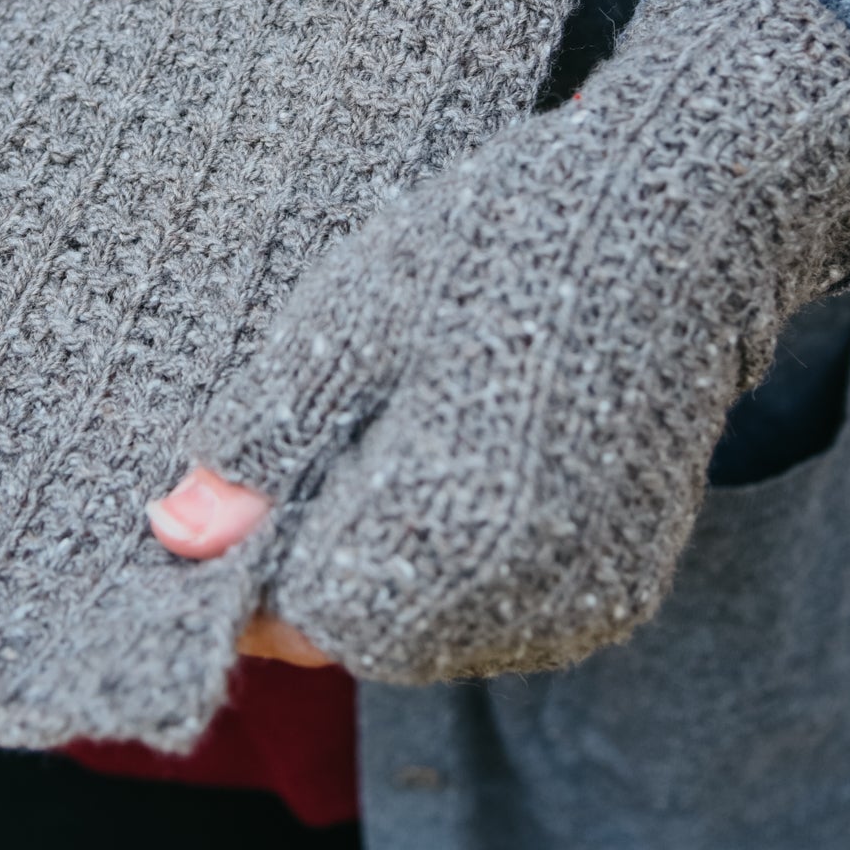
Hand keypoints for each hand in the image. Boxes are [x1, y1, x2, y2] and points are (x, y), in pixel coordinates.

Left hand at [178, 0, 849, 684]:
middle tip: (302, 446)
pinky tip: (444, 462)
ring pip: (429, 629)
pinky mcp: (620, 580)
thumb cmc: (498, 246)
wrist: (673, 216)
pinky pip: (500, 610)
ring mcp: (586, 596)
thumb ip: (267, 439)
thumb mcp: (351, 320)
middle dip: (313, 561)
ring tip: (379, 440)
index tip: (227, 491)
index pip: (303, 618)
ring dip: (381, 563)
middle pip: (366, 633)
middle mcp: (530, 595)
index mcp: (452, 535)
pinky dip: (450, 562)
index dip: (247, 563)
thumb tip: (177, 533)